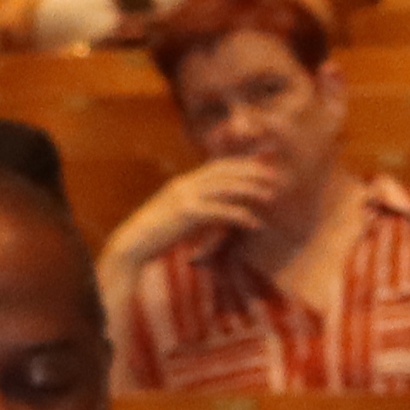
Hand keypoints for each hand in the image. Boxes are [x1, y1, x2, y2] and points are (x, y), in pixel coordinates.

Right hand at [102, 154, 280, 272]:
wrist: (134, 244)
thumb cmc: (158, 235)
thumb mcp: (181, 218)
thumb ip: (198, 210)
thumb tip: (218, 213)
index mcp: (185, 183)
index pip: (217, 167)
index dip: (242, 165)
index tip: (262, 169)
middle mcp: (185, 184)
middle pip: (224, 171)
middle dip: (251, 172)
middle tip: (275, 177)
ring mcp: (185, 196)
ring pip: (224, 187)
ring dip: (250, 190)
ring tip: (270, 196)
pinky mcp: (186, 213)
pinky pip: (219, 211)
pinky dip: (239, 215)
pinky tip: (254, 223)